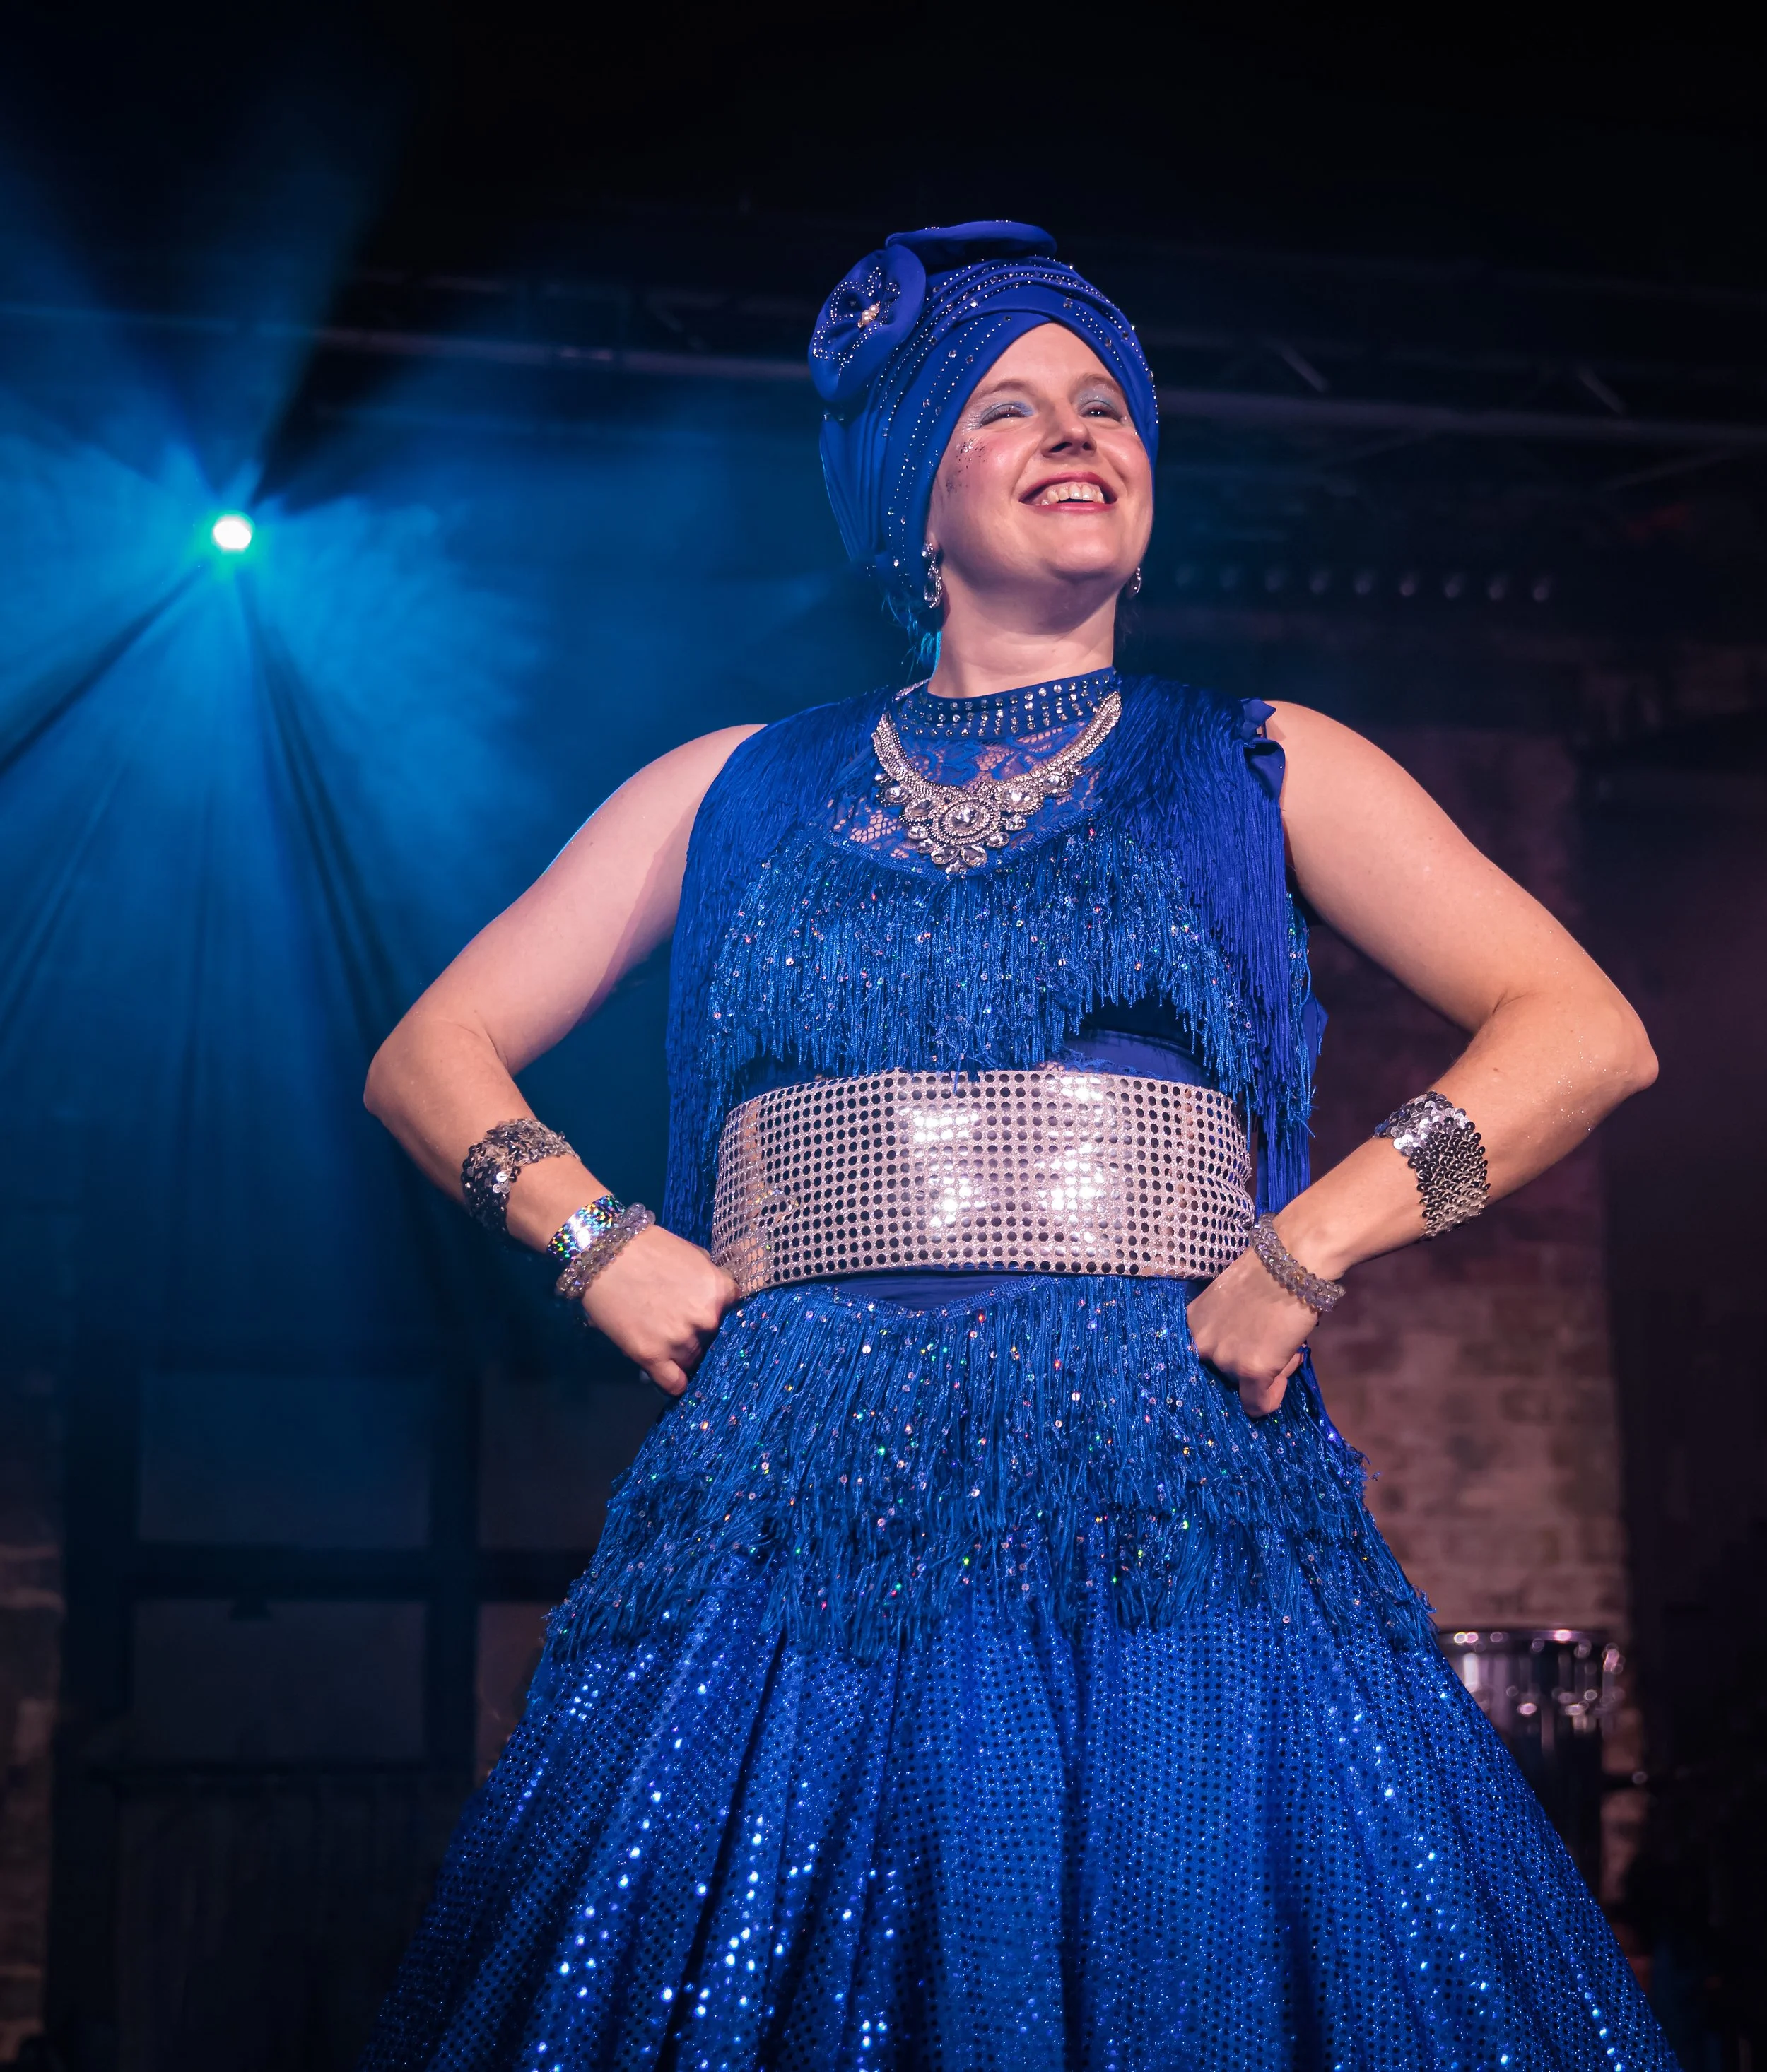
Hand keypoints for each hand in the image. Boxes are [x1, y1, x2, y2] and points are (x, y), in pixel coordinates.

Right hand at [580, 1224, 737, 1394]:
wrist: (604, 1253)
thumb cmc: (649, 1247)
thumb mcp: (693, 1255)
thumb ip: (711, 1280)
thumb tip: (720, 1297)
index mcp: (720, 1292)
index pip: (734, 1316)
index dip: (720, 1315)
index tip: (708, 1316)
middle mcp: (706, 1320)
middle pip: (713, 1340)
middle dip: (701, 1334)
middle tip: (681, 1324)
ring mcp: (679, 1340)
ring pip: (693, 1360)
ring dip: (684, 1354)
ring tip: (665, 1340)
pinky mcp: (651, 1356)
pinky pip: (674, 1383)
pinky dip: (674, 1382)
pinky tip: (670, 1374)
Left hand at [1186, 1247, 1317, 1416]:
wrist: (1292, 1259)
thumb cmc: (1266, 1271)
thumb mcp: (1230, 1301)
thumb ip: (1226, 1329)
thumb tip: (1244, 1359)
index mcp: (1191, 1324)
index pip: (1199, 1362)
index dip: (1226, 1359)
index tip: (1244, 1350)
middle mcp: (1201, 1344)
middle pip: (1222, 1375)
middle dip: (1247, 1365)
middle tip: (1272, 1342)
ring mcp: (1224, 1359)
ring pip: (1244, 1387)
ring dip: (1265, 1372)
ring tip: (1283, 1341)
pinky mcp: (1251, 1370)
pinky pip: (1259, 1404)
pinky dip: (1272, 1397)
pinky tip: (1285, 1367)